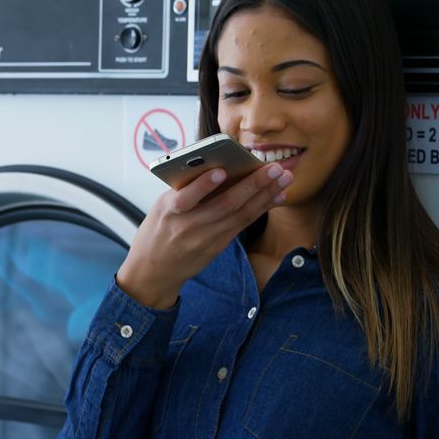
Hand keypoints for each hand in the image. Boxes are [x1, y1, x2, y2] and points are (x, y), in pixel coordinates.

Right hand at [116, 163, 292, 308]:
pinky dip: (261, 208)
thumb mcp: (161, 207)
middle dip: (253, 185)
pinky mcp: (217, 247)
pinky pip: (242, 224)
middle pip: (225, 205)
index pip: (186, 198)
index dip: (203, 185)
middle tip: (275, 168)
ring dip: (265, 195)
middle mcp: (189, 226)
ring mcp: (205, 239)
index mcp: (169, 211)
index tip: (221, 171)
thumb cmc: (158, 229)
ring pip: (240, 214)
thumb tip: (220, 168)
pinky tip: (276, 197)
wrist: (153, 270)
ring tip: (284, 178)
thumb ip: (185, 190)